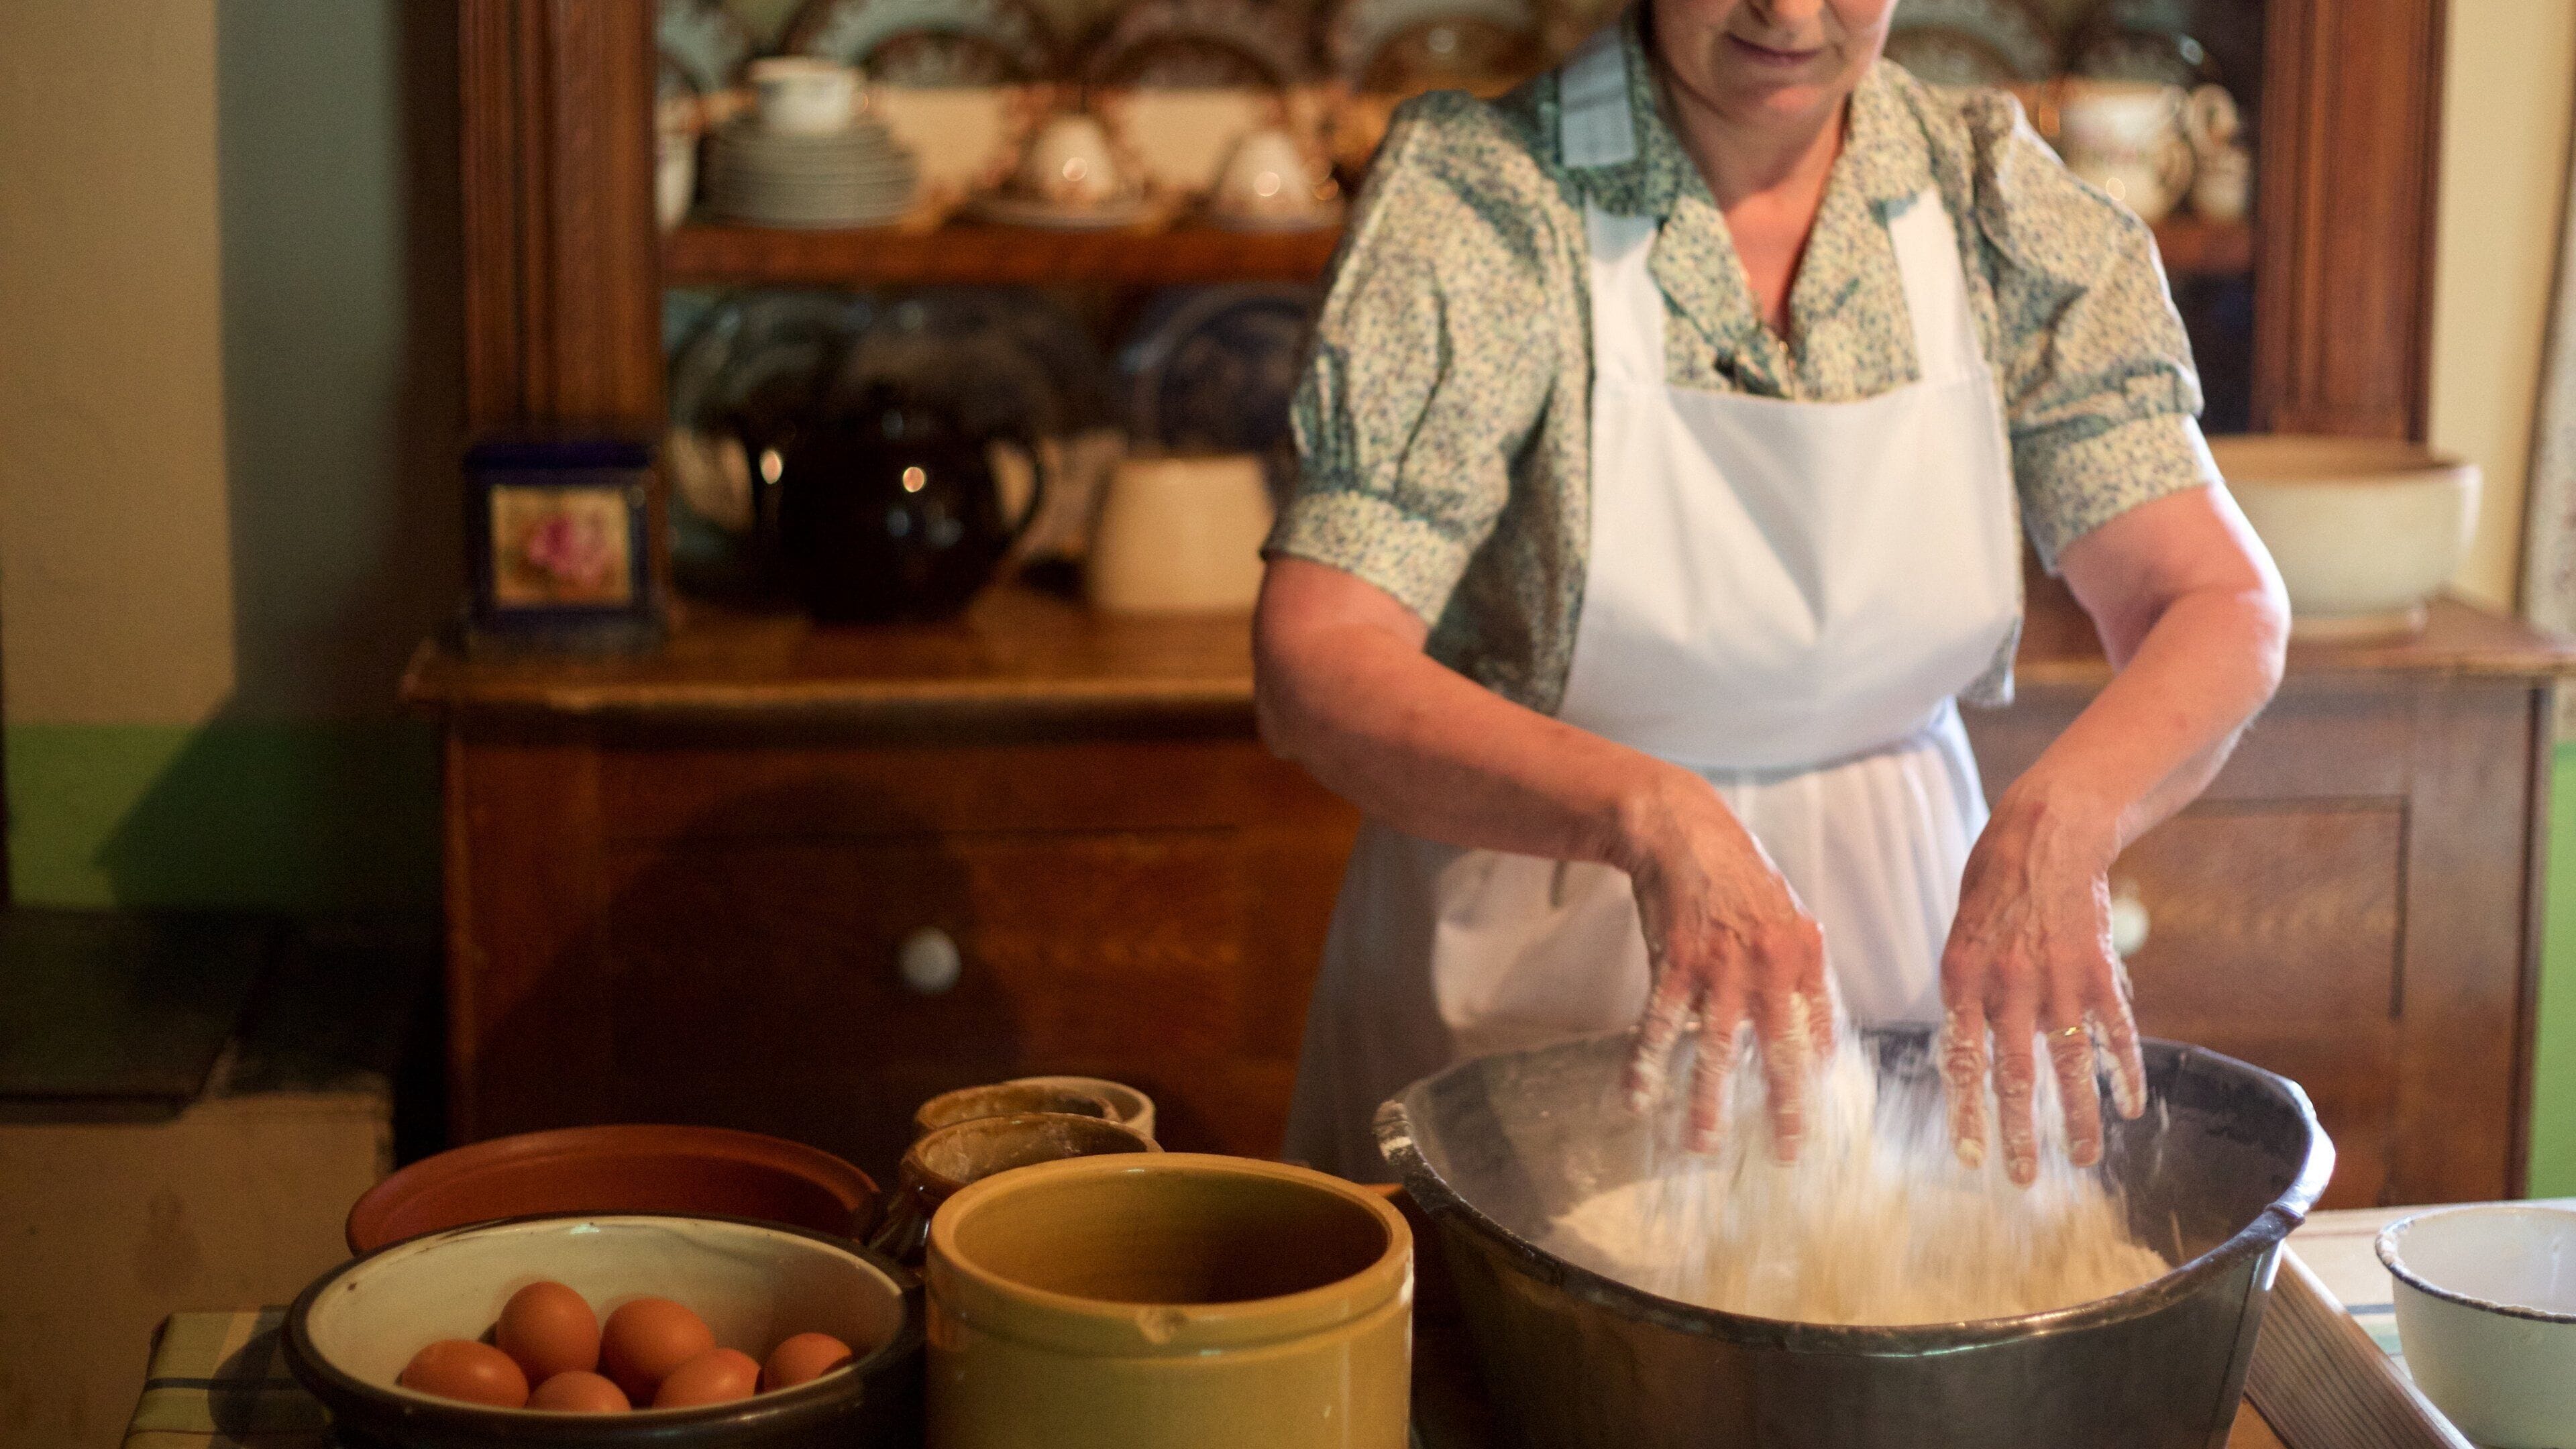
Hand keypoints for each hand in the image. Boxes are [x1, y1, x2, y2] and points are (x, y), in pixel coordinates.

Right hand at [1617, 770, 1833, 1157]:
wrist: (1682, 831)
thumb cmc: (1738, 876)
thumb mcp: (1791, 919)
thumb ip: (1807, 977)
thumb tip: (1822, 1041)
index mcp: (1803, 955)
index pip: (1819, 1030)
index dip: (1815, 1078)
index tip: (1814, 1119)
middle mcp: (1768, 964)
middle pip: (1779, 1049)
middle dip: (1782, 1106)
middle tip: (1784, 1151)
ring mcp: (1719, 964)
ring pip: (1716, 1047)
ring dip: (1707, 1100)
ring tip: (1702, 1144)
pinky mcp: (1673, 961)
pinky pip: (1658, 1024)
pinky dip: (1645, 1063)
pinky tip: (1636, 1097)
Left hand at [1938, 784, 2147, 1185]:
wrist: (2046, 832)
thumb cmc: (1993, 885)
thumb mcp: (1959, 937)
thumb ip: (1966, 995)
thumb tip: (1970, 1051)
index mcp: (1963, 978)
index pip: (1963, 1060)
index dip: (1968, 1112)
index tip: (1971, 1156)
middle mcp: (2009, 985)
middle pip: (2017, 1075)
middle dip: (2021, 1133)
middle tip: (2024, 1180)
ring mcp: (2058, 979)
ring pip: (2070, 1064)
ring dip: (2078, 1117)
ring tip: (2084, 1160)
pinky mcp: (2099, 970)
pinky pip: (2115, 1030)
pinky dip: (2125, 1071)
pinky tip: (2132, 1107)